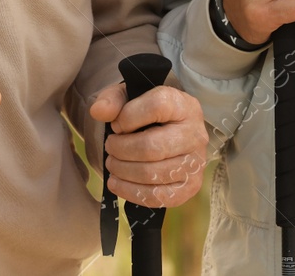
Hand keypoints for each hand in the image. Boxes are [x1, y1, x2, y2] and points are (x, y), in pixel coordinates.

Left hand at [90, 82, 207, 207]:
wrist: (171, 132)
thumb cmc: (147, 113)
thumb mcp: (130, 97)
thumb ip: (113, 99)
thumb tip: (98, 111)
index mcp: (184, 106)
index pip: (157, 106)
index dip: (128, 117)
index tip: (116, 124)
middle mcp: (195, 134)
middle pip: (152, 146)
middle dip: (121, 149)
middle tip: (110, 147)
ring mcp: (196, 163)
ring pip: (152, 174)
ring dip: (123, 171)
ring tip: (112, 163)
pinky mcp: (190, 187)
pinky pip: (158, 197)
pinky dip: (131, 192)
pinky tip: (117, 182)